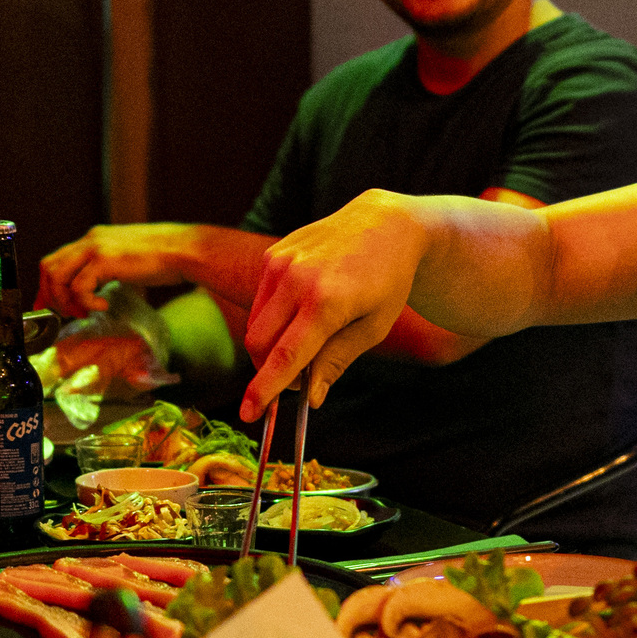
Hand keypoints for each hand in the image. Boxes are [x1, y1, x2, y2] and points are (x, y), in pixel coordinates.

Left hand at [38, 223, 197, 316]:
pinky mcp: (104, 260)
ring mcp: (95, 248)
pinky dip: (86, 302)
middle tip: (63, 313)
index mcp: (94, 239)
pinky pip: (79, 287)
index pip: (57, 259)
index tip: (52, 305)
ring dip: (66, 301)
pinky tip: (103, 306)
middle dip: (50, 295)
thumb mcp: (126, 259)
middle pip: (49, 266)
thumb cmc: (165, 257)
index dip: (49, 285)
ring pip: (58, 277)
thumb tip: (96, 288)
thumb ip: (107, 268)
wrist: (185, 250)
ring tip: (84, 312)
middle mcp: (90, 240)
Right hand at [240, 190, 428, 419]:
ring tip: (304, 346)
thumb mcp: (373, 327)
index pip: (285, 357)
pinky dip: (272, 320)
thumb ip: (336, 362)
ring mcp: (280, 262)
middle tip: (295, 382)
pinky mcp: (273, 254)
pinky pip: (260, 301)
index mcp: (327, 302)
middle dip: (267, 371)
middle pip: (259, 343)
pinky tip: (301, 313)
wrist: (385, 223)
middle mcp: (297, 279)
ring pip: (254, 324)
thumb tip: (311, 398)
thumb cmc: (387, 280)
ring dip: (269, 347)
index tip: (249, 414)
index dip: (264, 390)